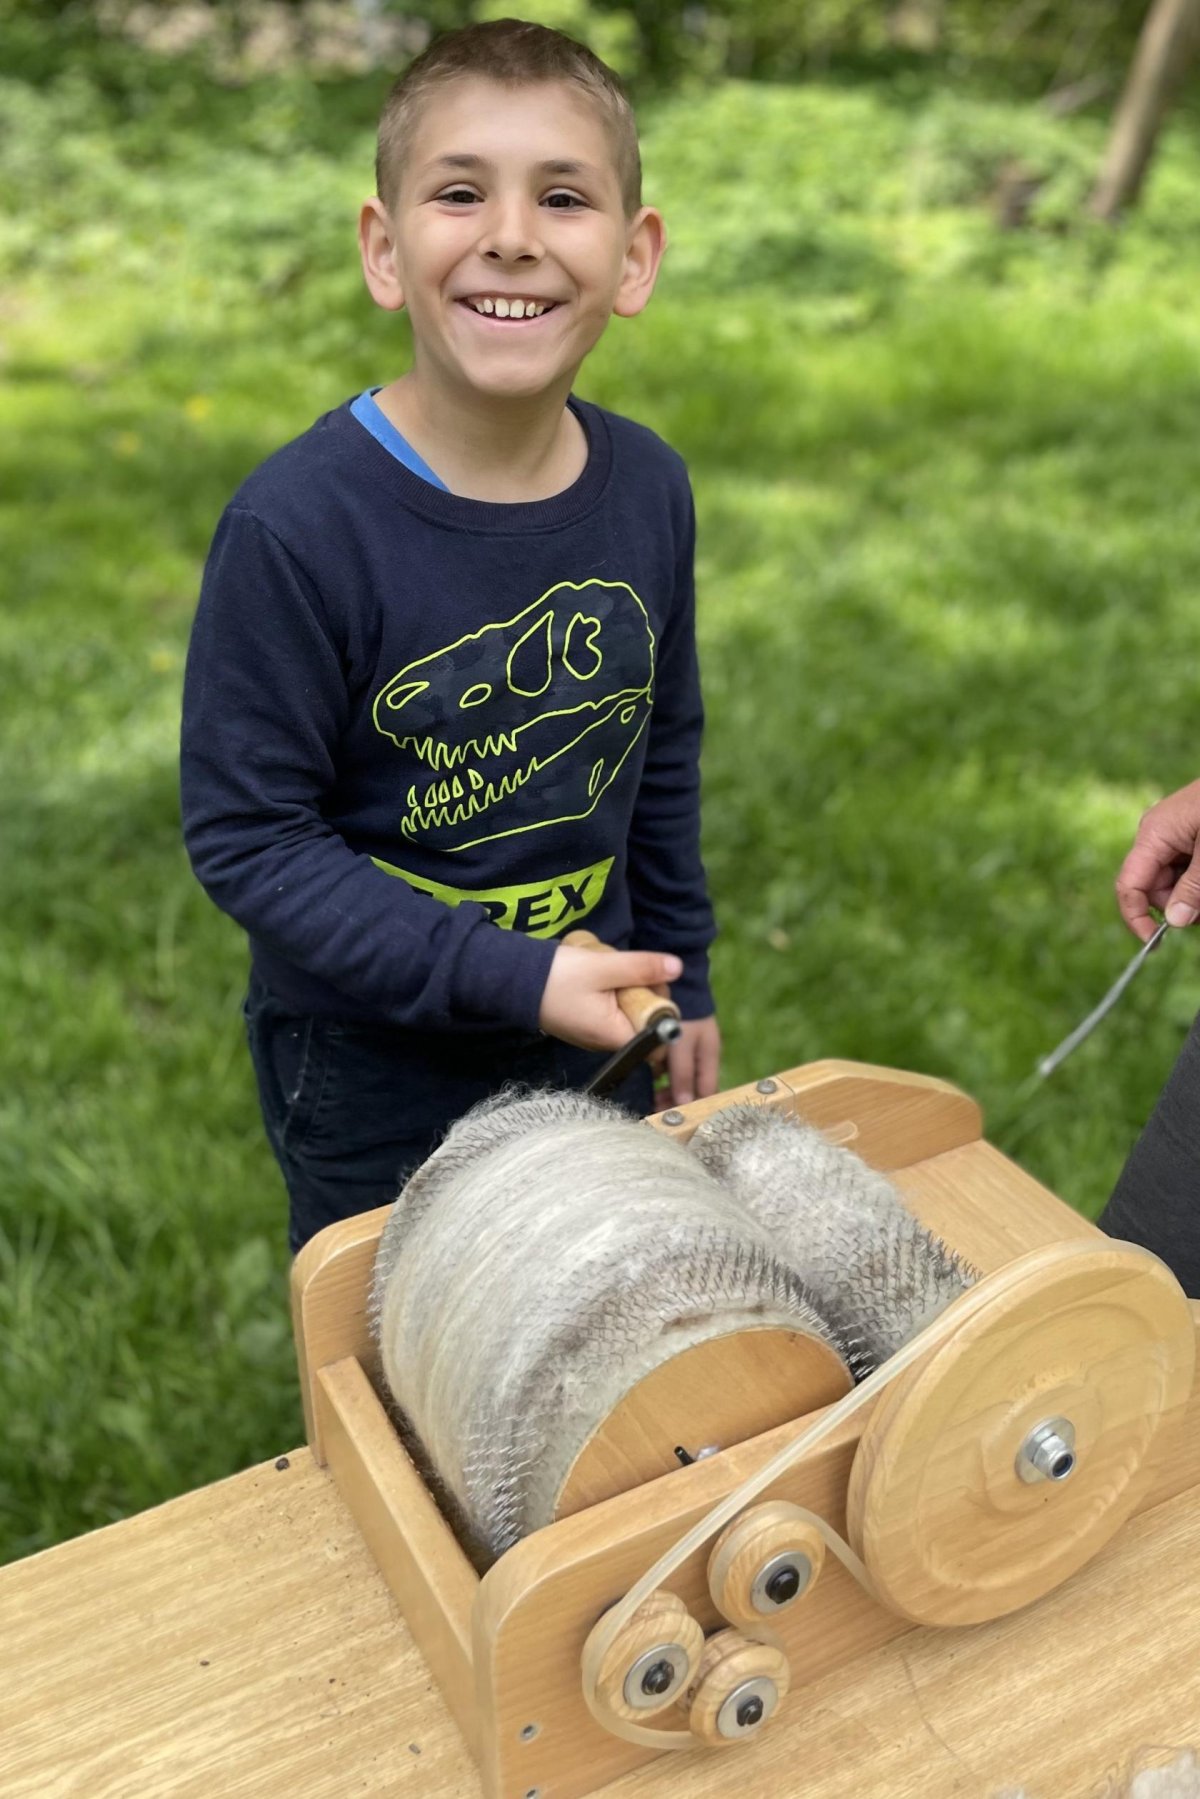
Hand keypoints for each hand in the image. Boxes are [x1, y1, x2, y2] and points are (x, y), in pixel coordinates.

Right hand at [538, 944, 683, 1051]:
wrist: (511, 979)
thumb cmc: (557, 977)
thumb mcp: (604, 967)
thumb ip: (642, 968)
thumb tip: (678, 967)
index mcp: (615, 1036)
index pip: (657, 1030)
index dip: (662, 1005)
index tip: (652, 981)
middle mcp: (605, 1041)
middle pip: (643, 1018)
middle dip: (643, 990)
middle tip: (628, 968)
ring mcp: (593, 1032)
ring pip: (626, 1009)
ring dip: (626, 986)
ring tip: (610, 968)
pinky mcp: (584, 1020)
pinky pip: (609, 1006)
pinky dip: (610, 989)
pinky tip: (598, 974)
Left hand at [653, 1015, 720, 1111]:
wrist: (677, 979)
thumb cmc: (682, 1012)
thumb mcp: (681, 1044)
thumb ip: (683, 1073)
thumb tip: (684, 1101)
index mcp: (710, 1056)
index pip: (706, 1092)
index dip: (693, 1108)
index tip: (674, 1119)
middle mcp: (702, 1053)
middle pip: (693, 1086)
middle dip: (676, 1100)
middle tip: (656, 1110)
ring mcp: (690, 1045)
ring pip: (680, 1076)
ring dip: (667, 1087)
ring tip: (650, 1097)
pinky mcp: (677, 1038)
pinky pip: (671, 1063)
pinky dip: (662, 1072)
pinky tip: (649, 1075)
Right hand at [1116, 778, 1199, 940]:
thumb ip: (1193, 887)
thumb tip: (1174, 921)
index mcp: (1153, 834)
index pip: (1129, 885)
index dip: (1136, 917)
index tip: (1156, 943)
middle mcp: (1157, 834)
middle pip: (1155, 886)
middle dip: (1179, 904)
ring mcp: (1174, 833)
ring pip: (1174, 879)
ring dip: (1194, 893)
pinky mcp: (1189, 834)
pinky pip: (1187, 867)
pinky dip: (1198, 880)